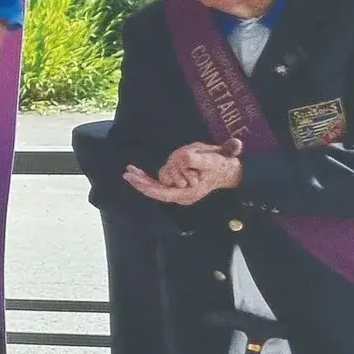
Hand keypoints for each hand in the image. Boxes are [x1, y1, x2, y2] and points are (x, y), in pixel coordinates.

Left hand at [126, 140, 242, 205]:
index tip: (137, 182)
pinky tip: (135, 171)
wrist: (226, 169)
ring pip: (155, 186)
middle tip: (127, 174)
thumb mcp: (210, 160)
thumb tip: (182, 158)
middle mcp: (181, 195)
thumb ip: (196, 160)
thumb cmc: (219, 165)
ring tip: (129, 170)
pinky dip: (146, 177)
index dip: (149, 187)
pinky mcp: (176, 185)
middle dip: (141, 183)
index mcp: (188, 193)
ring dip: (142, 178)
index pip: (164, 193)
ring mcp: (178, 191)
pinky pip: (157, 183)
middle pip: (156, 191)